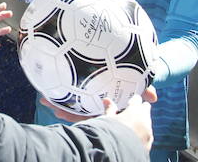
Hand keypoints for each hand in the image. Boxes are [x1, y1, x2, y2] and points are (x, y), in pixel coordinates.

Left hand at [40, 85, 156, 122]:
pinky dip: (64, 92)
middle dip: (62, 109)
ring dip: (59, 101)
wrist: (135, 78)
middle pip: (78, 113)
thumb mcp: (141, 89)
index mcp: (107, 112)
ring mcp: (92, 101)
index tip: (61, 111)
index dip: (76, 116)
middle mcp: (97, 109)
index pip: (92, 117)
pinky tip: (51, 84)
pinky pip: (75, 95)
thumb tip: (154, 98)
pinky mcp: (89, 91)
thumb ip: (145, 93)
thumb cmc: (136, 85)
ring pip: (74, 106)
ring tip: (43, 96)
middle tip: (46, 101)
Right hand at [104, 93, 153, 151]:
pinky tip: (133, 137)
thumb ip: (109, 109)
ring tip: (130, 127)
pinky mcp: (149, 144)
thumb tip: (107, 101)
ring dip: (141, 123)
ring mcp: (148, 133)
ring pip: (148, 123)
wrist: (118, 153)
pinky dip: (142, 134)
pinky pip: (147, 136)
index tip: (130, 102)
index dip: (133, 100)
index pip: (137, 99)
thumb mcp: (107, 119)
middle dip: (140, 110)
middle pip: (146, 110)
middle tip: (131, 112)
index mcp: (136, 110)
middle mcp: (145, 120)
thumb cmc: (111, 133)